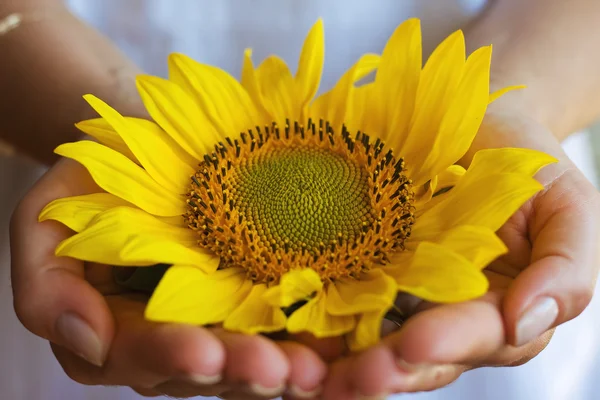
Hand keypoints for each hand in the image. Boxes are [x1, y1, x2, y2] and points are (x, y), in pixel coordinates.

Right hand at [10, 158, 326, 399]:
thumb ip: (46, 286)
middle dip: (242, 372)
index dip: (171, 358)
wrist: (154, 147)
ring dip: (286, 367)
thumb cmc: (99, 180)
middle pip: (210, 370)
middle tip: (278, 370)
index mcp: (121, 329)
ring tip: (315, 367)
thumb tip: (87, 341)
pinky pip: (290, 329)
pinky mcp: (264, 298)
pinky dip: (316, 341)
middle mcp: (177, 337)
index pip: (143, 356)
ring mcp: (225, 321)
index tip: (203, 352)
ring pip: (254, 360)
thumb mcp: (48, 219)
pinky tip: (339, 344)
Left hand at [318, 109, 599, 398]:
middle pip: (413, 358)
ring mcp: (394, 294)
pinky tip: (286, 329)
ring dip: (336, 362)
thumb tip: (527, 322)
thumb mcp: (567, 206)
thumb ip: (566, 267)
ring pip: (366, 342)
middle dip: (382, 371)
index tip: (414, 344)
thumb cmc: (522, 162)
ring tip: (306, 373)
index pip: (475, 339)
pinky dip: (310, 320)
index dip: (447, 346)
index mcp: (497, 310)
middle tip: (346, 378)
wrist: (469, 121)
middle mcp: (442, 314)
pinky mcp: (355, 268)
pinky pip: (331, 301)